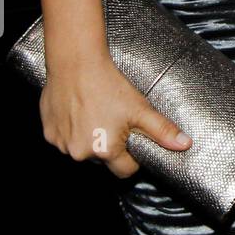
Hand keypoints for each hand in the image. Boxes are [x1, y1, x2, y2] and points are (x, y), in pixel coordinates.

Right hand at [40, 54, 190, 177]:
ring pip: (82, 149)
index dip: (132, 158)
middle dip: (110, 146)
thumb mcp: (140, 109)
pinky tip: (79, 111)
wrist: (76, 64)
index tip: (132, 140)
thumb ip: (162, 130)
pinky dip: (72, 129)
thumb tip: (185, 144)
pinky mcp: (48, 133)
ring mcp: (61, 144)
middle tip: (114, 121)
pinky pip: (64, 138)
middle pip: (102, 160)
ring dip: (90, 138)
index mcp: (104, 151)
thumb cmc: (109, 86)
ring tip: (96, 113)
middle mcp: (79, 154)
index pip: (125, 170)